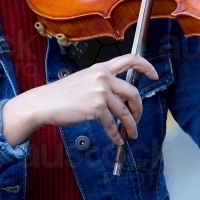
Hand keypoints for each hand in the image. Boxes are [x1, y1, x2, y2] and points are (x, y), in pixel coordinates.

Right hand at [0, 54, 157, 146]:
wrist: (44, 102)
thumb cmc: (62, 94)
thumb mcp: (85, 80)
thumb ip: (103, 83)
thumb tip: (120, 98)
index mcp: (101, 68)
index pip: (130, 59)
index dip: (146, 66)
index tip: (154, 74)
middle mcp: (103, 77)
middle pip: (133, 93)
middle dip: (138, 108)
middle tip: (137, 116)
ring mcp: (101, 93)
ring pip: (125, 112)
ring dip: (130, 125)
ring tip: (131, 133)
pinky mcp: (96, 108)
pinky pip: (112, 125)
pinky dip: (116, 135)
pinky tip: (117, 140)